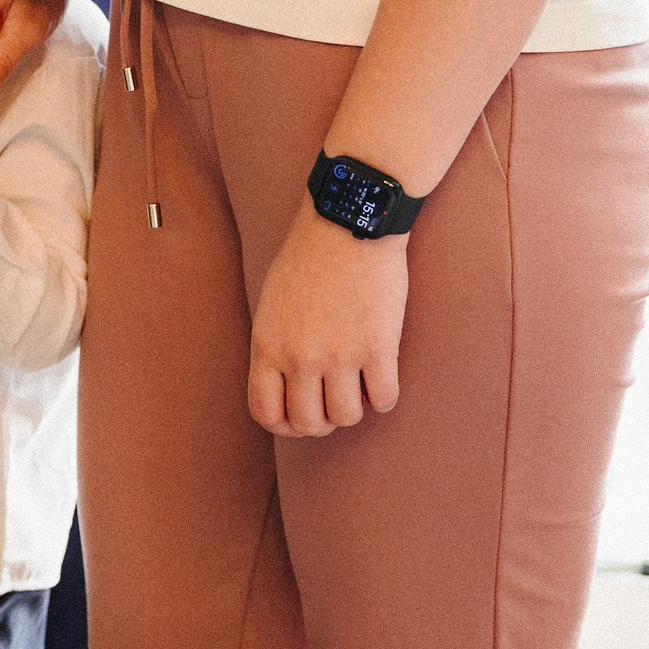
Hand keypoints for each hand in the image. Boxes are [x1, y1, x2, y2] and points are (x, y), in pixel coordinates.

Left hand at [247, 209, 408, 437]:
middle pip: (309, 424)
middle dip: (323, 421)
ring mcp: (340, 354)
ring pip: (347, 417)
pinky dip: (383, 397)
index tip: (300, 417)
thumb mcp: (271, 304)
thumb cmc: (307, 258)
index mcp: (267, 345)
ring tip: (356, 385)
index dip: (284, 425)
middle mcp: (300, 356)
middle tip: (333, 402)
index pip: (265, 413)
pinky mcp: (378, 346)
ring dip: (354, 409)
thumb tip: (284, 387)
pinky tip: (380, 377)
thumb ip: (274, 346)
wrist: (347, 223)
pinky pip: (383, 400)